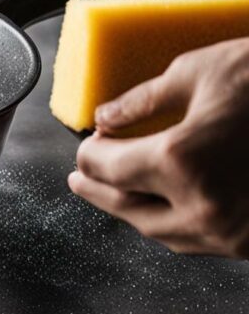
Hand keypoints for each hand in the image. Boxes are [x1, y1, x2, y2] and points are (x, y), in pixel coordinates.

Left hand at [68, 38, 248, 257]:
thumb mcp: (199, 73)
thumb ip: (142, 101)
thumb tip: (105, 118)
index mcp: (182, 161)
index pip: (108, 168)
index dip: (88, 156)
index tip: (85, 145)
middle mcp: (204, 206)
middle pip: (126, 208)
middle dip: (97, 190)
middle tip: (80, 178)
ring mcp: (233, 232)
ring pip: (161, 232)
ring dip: (131, 212)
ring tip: (112, 193)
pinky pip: (198, 240)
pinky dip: (172, 222)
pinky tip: (162, 205)